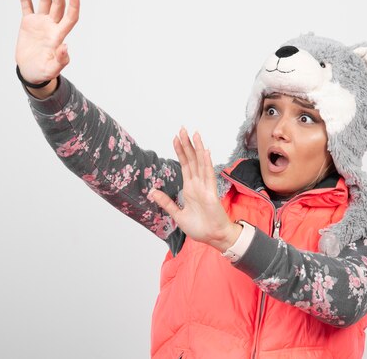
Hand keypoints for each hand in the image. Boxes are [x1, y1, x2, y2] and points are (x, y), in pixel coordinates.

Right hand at [15, 0, 79, 83]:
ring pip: (44, 1)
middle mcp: (52, 26)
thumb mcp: (52, 69)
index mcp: (59, 36)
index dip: (74, 5)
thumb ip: (61, 60)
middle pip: (58, 4)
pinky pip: (26, 3)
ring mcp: (41, 22)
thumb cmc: (43, 72)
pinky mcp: (28, 22)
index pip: (70, 17)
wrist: (30, 72)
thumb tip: (66, 46)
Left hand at [149, 128, 241, 251]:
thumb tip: (152, 191)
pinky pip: (208, 175)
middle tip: (182, 129)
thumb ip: (166, 202)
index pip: (185, 165)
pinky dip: (207, 163)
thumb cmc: (200, 227)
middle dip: (187, 144)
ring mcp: (205, 187)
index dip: (180, 151)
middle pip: (192, 160)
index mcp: (190, 188)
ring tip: (194, 133)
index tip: (176, 138)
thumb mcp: (177, 215)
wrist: (213, 237)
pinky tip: (205, 151)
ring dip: (197, 148)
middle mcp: (198, 184)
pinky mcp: (211, 193)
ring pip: (200, 163)